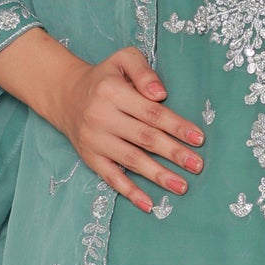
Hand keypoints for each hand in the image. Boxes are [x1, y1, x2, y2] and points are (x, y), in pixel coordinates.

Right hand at [0, 35, 202, 212]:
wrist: (65, 95)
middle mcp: (102, 117)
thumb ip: (143, 71)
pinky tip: (148, 204)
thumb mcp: (122, 60)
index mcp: (113, 92)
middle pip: (144, 138)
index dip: (176, 126)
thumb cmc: (104, 78)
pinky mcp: (90, 157)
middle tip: (197, 165)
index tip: (198, 138)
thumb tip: (160, 94)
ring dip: (157, 175)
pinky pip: (111, 177)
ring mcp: (95, 140)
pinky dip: (130, 192)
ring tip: (181, 186)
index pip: (151, 112)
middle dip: (173, 153)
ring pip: (131, 160)